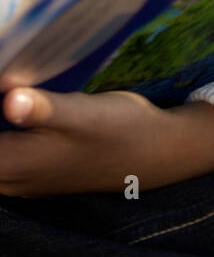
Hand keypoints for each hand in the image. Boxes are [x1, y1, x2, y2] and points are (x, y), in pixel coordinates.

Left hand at [0, 86, 213, 197]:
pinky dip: (3, 126)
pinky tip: (17, 99)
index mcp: (12, 164)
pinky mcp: (35, 167)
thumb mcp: (83, 114)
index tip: (1, 82)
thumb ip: (43, 109)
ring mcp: (21, 176)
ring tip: (11, 87)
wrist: (155, 152)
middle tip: (6, 78)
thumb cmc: (120, 131)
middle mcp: (9, 177)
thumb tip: (8, 98)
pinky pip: (3, 150)